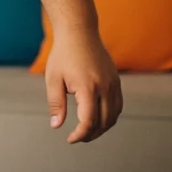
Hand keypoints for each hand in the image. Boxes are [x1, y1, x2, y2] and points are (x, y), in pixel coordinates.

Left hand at [44, 27, 122, 142]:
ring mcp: (114, 84)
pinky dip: (110, 117)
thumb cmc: (63, 55)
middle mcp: (105, 88)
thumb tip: (57, 126)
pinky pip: (118, 105)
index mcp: (88, 88)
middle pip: (104, 123)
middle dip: (91, 134)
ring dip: (102, 128)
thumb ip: (56, 104)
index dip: (80, 135)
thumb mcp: (53, 79)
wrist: (79, 32)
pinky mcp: (117, 81)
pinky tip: (98, 119)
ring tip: (87, 132)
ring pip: (114, 116)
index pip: (88, 121)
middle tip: (77, 138)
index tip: (70, 139)